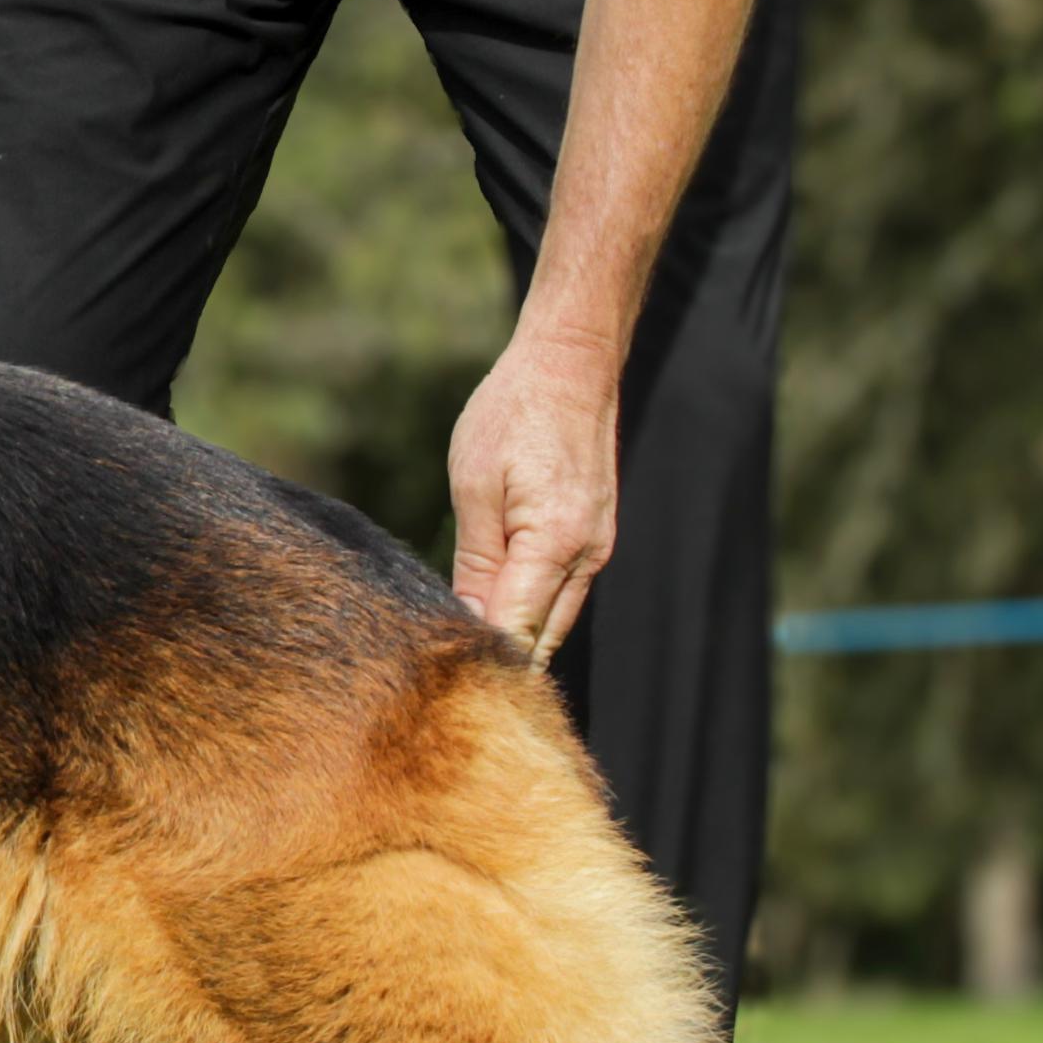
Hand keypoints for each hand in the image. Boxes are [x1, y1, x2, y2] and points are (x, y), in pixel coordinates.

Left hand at [446, 338, 624, 663]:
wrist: (570, 365)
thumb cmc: (513, 414)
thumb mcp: (475, 487)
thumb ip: (476, 563)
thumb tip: (471, 623)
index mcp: (554, 543)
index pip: (520, 629)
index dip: (484, 657)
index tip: (445, 676)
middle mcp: (587, 554)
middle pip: (544, 637)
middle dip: (502, 658)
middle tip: (447, 676)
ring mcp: (597, 547)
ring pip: (556, 619)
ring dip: (518, 635)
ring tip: (466, 650)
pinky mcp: (595, 537)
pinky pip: (563, 592)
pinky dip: (532, 608)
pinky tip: (496, 612)